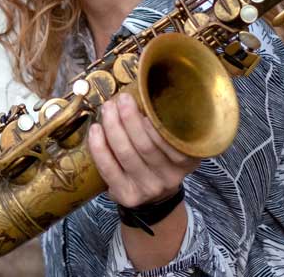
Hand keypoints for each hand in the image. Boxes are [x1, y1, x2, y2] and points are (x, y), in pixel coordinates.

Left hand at [88, 92, 200, 207]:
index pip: (171, 140)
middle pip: (146, 146)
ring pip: (126, 154)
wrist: (153, 197)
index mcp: (187, 160)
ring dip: (113, 127)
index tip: (143, 100)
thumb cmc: (160, 159)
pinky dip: (99, 147)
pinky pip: (109, 168)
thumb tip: (144, 87)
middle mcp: (170, 177)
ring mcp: (148, 188)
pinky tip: (96, 129)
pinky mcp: (127, 195)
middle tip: (121, 99)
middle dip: (130, 118)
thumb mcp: (173, 144)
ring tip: (108, 109)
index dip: (155, 120)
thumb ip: (166, 124)